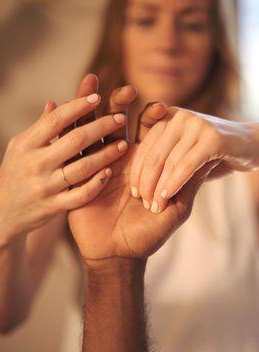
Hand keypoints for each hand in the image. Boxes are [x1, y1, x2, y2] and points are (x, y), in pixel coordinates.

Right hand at [0, 74, 128, 245]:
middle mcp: (35, 164)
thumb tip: (55, 103)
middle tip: (121, 117)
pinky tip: (109, 172)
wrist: (3, 214)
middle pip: (75, 140)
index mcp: (26, 144)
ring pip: (82, 168)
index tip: (98, 97)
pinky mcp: (53, 207)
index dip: (78, 107)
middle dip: (101, 126)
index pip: (56, 120)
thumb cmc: (14, 174)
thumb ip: (40, 128)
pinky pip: (80, 195)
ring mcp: (45, 187)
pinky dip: (96, 184)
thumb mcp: (19, 148)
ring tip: (123, 144)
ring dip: (106, 154)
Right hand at [67, 101, 215, 263]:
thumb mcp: (175, 209)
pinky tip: (62, 111)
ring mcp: (95, 165)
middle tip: (127, 90)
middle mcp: (117, 158)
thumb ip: (189, 184)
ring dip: (90, 111)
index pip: (146, 132)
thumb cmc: (148, 234)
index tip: (160, 107)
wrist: (117, 255)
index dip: (152, 118)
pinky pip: (71, 152)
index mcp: (142, 163)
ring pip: (91, 131)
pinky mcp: (76, 176)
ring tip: (90, 87)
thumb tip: (213, 160)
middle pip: (116, 124)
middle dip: (120, 105)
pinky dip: (67, 132)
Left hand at [130, 106, 258, 213]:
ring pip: (169, 161)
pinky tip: (167, 196)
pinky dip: (174, 183)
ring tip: (154, 206)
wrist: (249, 145)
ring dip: (159, 187)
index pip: (144, 147)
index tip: (134, 193)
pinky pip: (186, 165)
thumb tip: (136, 181)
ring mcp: (196, 124)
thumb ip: (163, 157)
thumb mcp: (183, 151)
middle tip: (143, 203)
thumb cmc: (210, 153)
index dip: (136, 171)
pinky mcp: (212, 138)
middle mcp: (179, 116)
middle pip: (154, 154)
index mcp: (168, 117)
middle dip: (145, 182)